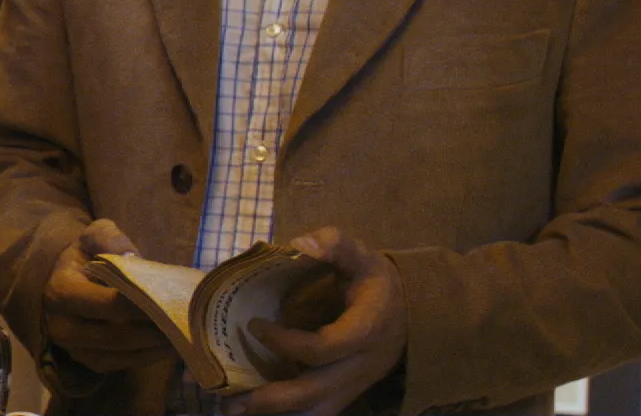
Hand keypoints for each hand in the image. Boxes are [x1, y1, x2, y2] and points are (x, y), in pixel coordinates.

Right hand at [42, 218, 176, 373]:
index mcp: (61, 291)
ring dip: (152, 348)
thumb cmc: (87, 253)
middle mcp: (61, 325)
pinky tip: (167, 346)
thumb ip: (111, 239)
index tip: (167, 300)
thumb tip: (133, 257)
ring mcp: (73, 348)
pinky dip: (145, 358)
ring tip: (180, 335)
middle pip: (114, 336)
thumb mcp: (95, 234)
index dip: (138, 306)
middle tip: (181, 323)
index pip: (105, 304)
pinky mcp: (87, 360)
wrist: (67, 276)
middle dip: (150, 331)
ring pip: (118, 355)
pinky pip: (119, 365)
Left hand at [229, 227, 407, 415]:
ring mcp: (356, 384)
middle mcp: (361, 365)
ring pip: (318, 411)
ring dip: (277, 414)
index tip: (254, 325)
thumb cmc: (378, 281)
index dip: (285, 342)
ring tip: (236, 410)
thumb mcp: (362, 255)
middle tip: (230, 399)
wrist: (410, 312)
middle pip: (316, 392)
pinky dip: (291, 414)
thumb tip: (302, 243)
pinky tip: (258, 409)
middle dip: (272, 398)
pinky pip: (320, 412)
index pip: (322, 348)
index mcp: (365, 330)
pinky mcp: (349, 393)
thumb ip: (335, 244)